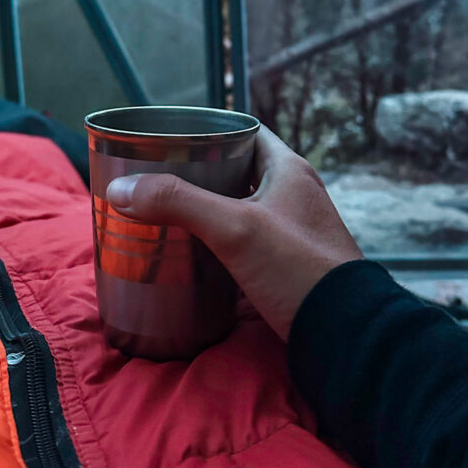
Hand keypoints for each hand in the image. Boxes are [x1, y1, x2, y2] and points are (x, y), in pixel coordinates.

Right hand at [106, 125, 362, 340]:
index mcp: (289, 171)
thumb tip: (120, 187)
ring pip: (240, 212)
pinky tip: (192, 262)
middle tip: (157, 182)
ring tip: (165, 220)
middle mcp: (294, 196)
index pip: (244, 132)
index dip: (208, 130)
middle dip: (199, 176)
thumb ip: (179, 203)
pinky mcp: (287, 269)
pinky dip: (220, 250)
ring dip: (207, 215)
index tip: (169, 139)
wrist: (347, 338)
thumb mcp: (235, 229)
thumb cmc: (299, 270)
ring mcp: (292, 234)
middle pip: (238, 172)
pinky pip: (246, 248)